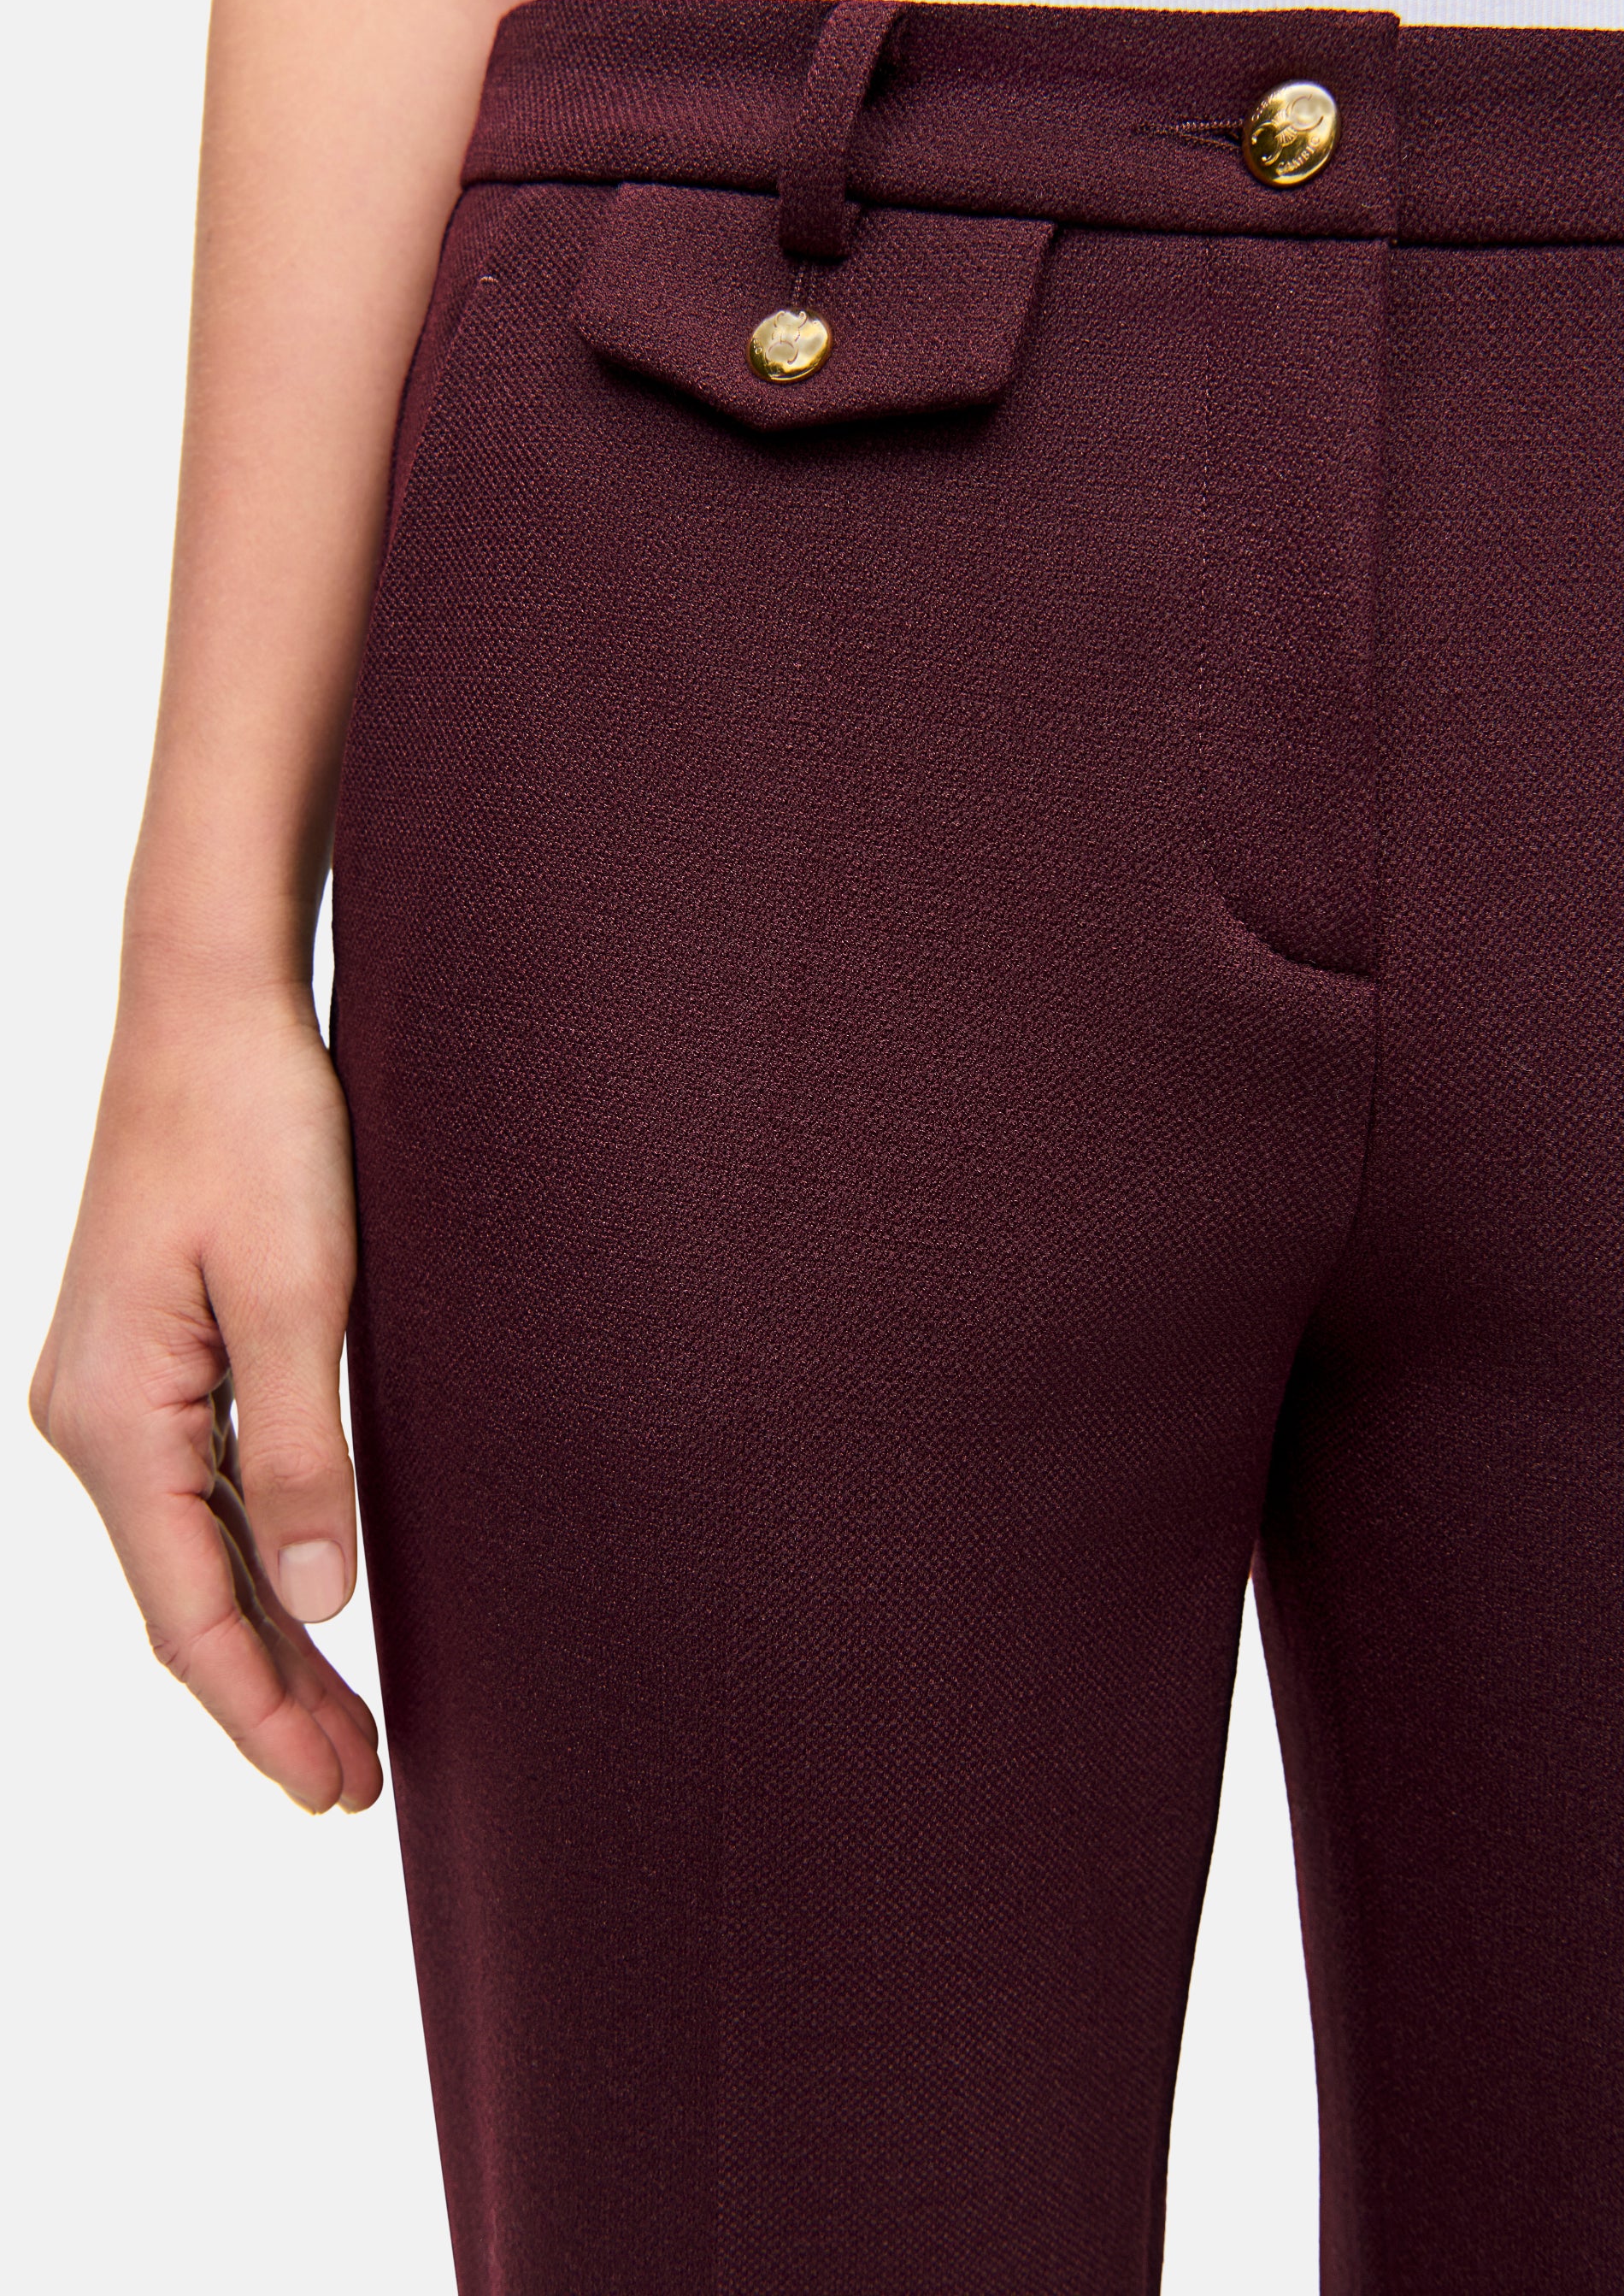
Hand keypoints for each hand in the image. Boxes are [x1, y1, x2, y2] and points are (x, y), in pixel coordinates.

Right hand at [30, 974, 382, 1813]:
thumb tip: (320, 1603)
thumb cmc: (254, 1128)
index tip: (337, 1790)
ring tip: (342, 1723)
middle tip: (357, 1784)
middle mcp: (93, 1418)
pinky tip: (303, 1597)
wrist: (209, 1007)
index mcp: (114, 1418)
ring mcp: (115, 1388)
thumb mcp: (296, 1295)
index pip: (189, 1614)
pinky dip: (252, 1560)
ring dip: (266, 1637)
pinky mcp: (149, 1355)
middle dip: (267, 1699)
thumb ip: (305, 1455)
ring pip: (191, 1554)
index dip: (263, 1712)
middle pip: (183, 1600)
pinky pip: (197, 1493)